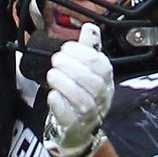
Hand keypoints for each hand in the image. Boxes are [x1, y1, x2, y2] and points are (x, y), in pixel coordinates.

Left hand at [43, 23, 114, 156]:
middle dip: (72, 67)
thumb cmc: (82, 95)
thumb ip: (88, 49)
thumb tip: (90, 27)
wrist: (79, 129)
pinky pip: (70, 118)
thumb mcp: (88, 70)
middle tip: (56, 60)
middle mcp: (101, 97)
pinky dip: (60, 105)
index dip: (81, 52)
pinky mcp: (75, 127)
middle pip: (92, 81)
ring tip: (52, 74)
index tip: (65, 48)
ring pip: (82, 99)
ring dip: (65, 84)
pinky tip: (53, 95)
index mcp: (105, 79)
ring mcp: (90, 114)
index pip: (99, 63)